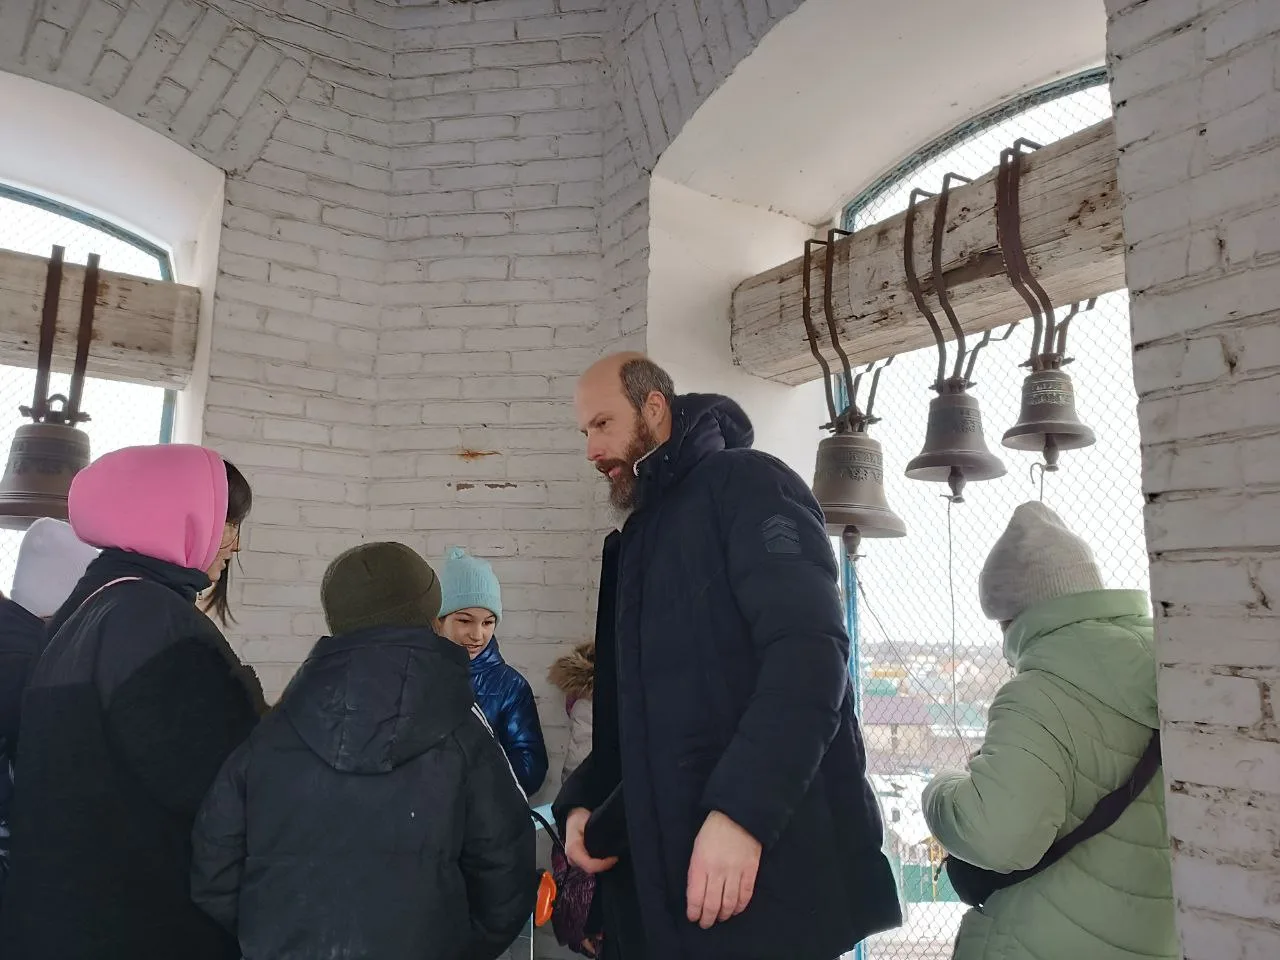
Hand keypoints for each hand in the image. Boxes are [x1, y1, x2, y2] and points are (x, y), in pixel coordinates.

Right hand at [564, 807, 618, 874]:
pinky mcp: (578, 862)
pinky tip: (606, 857)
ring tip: (612, 855)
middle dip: (605, 865)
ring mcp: (575, 862)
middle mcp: (572, 859)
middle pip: (591, 869)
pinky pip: (590, 866)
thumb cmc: (580, 819)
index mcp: (573, 849)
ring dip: (603, 864)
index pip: (590, 866)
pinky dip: (600, 862)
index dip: (604, 864)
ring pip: (591, 869)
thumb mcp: (589, 822)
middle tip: (616, 856)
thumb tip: (611, 838)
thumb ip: (598, 832)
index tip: (615, 857)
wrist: (573, 818)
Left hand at [686, 811, 761, 928]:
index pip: (695, 896)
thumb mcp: (697, 848)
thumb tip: (697, 894)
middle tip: (706, 924)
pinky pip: (745, 895)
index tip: (693, 918)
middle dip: (708, 918)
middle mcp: (717, 871)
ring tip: (720, 918)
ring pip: (728, 903)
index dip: (694, 912)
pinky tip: (735, 910)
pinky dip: (739, 906)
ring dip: (723, 915)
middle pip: (712, 904)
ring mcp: (735, 872)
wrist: (738, 816)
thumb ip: (696, 871)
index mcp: (701, 864)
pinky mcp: (750, 871)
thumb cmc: (713, 831)